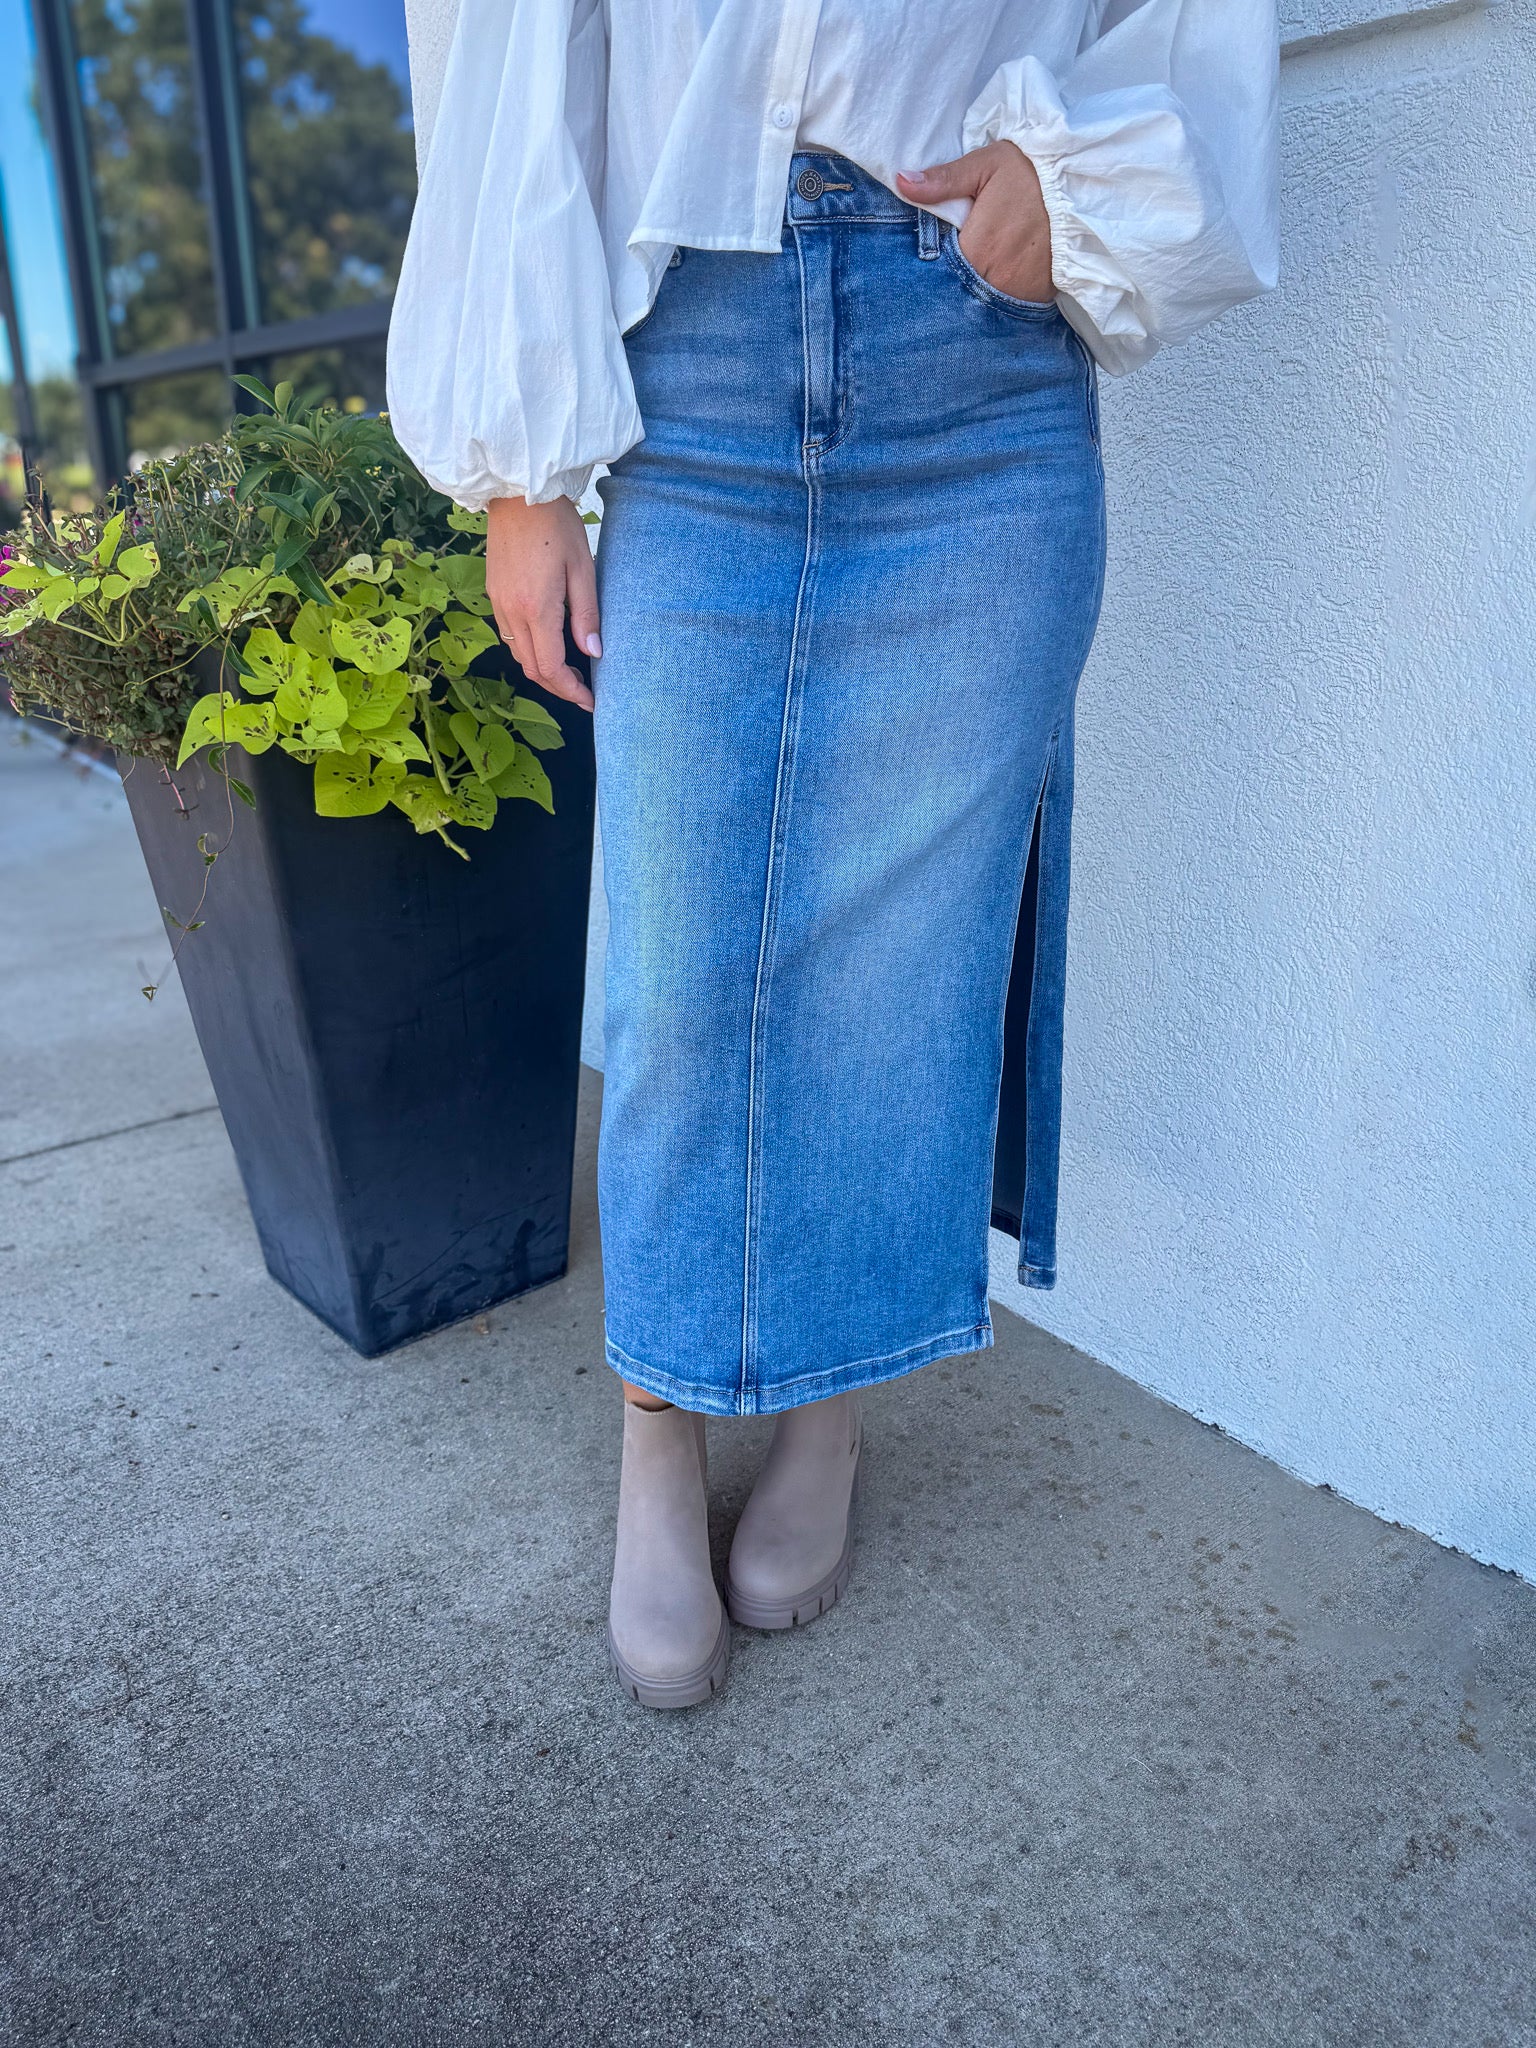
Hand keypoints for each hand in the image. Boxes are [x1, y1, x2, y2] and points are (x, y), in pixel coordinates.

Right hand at [485, 494, 599, 710]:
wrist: (517, 492)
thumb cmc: (556, 525)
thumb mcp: (582, 568)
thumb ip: (587, 614)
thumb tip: (593, 653)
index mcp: (536, 609)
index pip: (552, 668)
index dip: (571, 690)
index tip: (590, 700)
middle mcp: (511, 612)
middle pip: (532, 669)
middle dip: (558, 687)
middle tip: (583, 690)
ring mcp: (498, 603)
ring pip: (519, 655)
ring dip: (543, 670)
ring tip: (569, 670)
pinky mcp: (493, 593)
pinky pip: (509, 636)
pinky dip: (529, 650)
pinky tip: (548, 643)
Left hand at [896, 142, 1052, 303]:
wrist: (1082, 186)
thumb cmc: (1031, 171)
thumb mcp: (986, 165)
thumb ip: (943, 180)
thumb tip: (902, 182)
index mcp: (978, 249)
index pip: (940, 271)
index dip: (934, 265)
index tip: (934, 254)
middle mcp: (997, 280)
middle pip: (960, 291)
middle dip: (952, 280)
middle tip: (955, 262)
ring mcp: (1019, 293)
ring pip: (984, 302)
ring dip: (976, 291)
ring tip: (979, 268)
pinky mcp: (1039, 298)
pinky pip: (1010, 305)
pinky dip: (1002, 295)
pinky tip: (1000, 276)